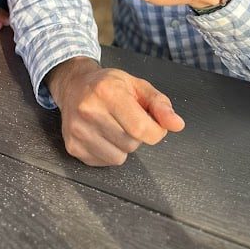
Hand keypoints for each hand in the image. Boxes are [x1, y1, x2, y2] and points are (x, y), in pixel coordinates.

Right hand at [47, 57, 184, 166]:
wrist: (74, 86)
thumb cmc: (109, 85)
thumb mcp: (138, 86)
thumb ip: (160, 104)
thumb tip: (177, 124)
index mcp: (108, 91)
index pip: (141, 128)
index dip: (155, 131)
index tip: (154, 125)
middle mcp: (89, 110)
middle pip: (131, 144)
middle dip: (136, 135)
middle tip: (126, 119)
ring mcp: (78, 130)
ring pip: (118, 157)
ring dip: (122, 146)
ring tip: (113, 127)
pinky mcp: (72, 146)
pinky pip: (104, 163)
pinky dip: (108, 152)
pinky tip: (101, 134)